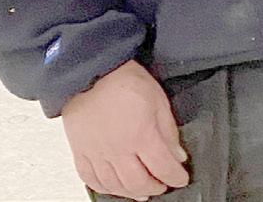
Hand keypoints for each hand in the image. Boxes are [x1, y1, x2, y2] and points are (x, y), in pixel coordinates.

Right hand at [61, 60, 188, 199]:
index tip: (181, 179)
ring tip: (142, 192)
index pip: (163, 167)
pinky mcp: (81, 152)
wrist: (91, 72)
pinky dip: (104, 188)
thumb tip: (178, 155)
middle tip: (163, 186)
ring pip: (115, 186)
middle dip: (155, 187)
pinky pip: (91, 179)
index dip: (175, 177)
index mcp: (141, 136)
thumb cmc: (124, 80)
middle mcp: (118, 150)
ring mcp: (97, 154)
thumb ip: (168, 130)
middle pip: (139, 182)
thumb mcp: (158, 99)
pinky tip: (113, 187)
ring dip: (131, 193)